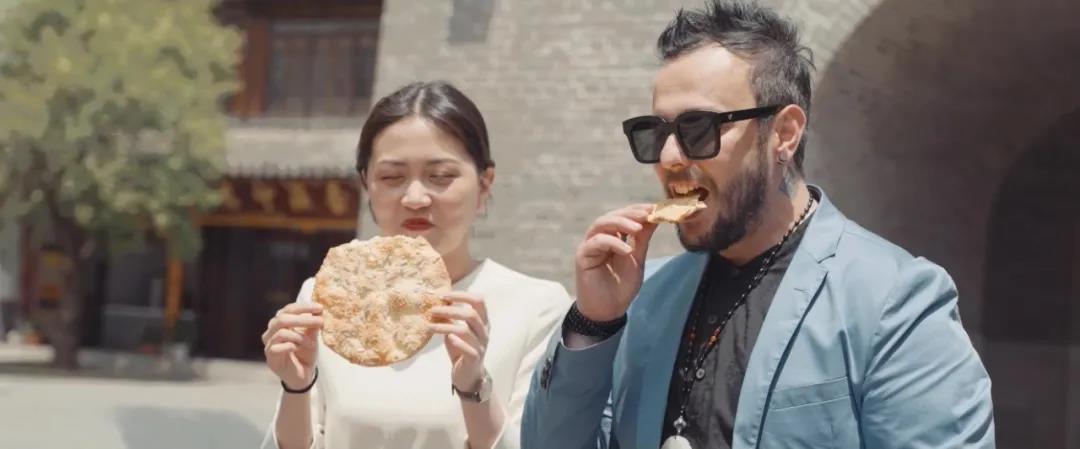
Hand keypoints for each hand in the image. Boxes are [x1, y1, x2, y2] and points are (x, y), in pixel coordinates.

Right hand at [262, 302, 322, 389]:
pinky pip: (276, 347)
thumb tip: (318, 311)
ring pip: (281, 332)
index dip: (303, 307)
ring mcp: (269, 345)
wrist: (303, 376)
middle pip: (282, 318)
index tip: (320, 308)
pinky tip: (298, 349)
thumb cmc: (305, 354)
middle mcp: (271, 332)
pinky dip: (290, 346)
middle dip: (303, 319)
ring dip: (300, 336)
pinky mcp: (270, 358)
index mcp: (281, 323)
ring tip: (312, 343)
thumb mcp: (312, 337)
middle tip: (319, 321)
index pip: (288, 309)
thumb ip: (312, 325)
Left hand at [428, 292, 488, 391]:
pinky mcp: (475, 358)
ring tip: (429, 326)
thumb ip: (449, 317)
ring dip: (445, 326)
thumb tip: (435, 300)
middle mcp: (484, 331)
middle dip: (450, 310)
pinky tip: (448, 338)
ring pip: (465, 331)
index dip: (462, 295)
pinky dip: (457, 342)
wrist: (467, 374)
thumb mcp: (455, 329)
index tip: (443, 295)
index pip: (479, 301)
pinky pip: (468, 349)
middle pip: (471, 314)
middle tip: (432, 310)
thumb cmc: (461, 348)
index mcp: (482, 320)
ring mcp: (481, 345)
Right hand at [574, 204, 657, 320]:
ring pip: (602, 224)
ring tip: (638, 228)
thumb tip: (655, 216)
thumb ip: (642, 238)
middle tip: (647, 214)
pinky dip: (613, 243)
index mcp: (613, 236)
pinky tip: (627, 250)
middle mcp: (599, 237)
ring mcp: (590, 245)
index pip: (624, 216)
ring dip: (621, 223)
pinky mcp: (583, 256)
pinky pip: (596, 242)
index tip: (655, 208)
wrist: (608, 310)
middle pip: (612, 216)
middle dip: (631, 214)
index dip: (638, 210)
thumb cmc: (621, 286)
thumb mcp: (637, 258)